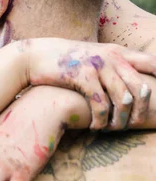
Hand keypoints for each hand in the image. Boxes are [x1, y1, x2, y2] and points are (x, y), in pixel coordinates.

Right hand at [20, 38, 155, 128]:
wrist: (35, 56)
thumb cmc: (66, 61)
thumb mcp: (93, 57)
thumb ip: (113, 65)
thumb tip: (132, 86)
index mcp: (117, 52)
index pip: (151, 62)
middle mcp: (111, 57)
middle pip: (141, 88)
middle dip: (139, 112)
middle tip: (130, 125)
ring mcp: (97, 65)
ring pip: (124, 99)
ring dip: (119, 121)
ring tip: (111, 129)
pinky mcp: (83, 76)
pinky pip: (101, 105)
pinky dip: (101, 120)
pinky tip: (95, 126)